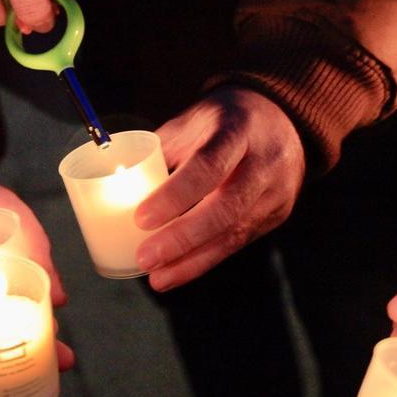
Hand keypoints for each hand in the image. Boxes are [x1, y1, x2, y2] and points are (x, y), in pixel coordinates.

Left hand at [134, 86, 304, 291]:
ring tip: (158, 277)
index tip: (141, 219)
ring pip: (234, 234)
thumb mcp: (192, 122)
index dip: (175, 196)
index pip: (208, 167)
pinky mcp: (278, 214)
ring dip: (192, 260)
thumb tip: (115, 182)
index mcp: (237, 131)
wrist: (281, 119)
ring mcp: (276, 192)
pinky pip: (239, 243)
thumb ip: (160, 151)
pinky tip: (179, 271)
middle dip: (182, 239)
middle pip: (225, 208)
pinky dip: (206, 260)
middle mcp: (263, 163)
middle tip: (145, 258)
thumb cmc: (222, 122)